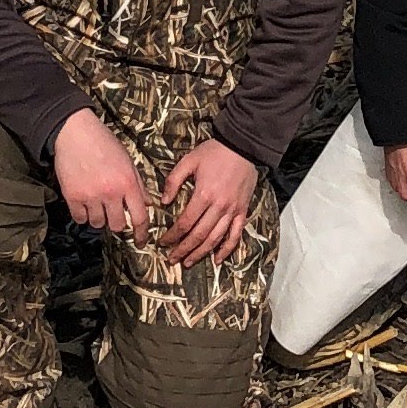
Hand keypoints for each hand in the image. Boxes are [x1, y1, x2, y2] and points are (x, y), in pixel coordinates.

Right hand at [53, 109, 155, 236]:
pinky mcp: (72, 196)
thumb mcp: (128, 161)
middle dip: (117, 223)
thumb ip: (138, 184)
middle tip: (113, 212)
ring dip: (99, 217)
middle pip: (117, 225)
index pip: (140, 217)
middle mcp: (110, 192)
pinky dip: (83, 214)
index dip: (141, 233)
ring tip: (97, 203)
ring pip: (97, 223)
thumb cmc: (104, 143)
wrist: (75, 132)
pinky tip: (84, 203)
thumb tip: (148, 204)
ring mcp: (90, 196)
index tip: (140, 242)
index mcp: (128, 183)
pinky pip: (80, 218)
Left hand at [165, 141, 260, 266]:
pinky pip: (235, 235)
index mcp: (203, 195)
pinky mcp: (243, 211)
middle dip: (183, 249)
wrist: (242, 146)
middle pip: (198, 235)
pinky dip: (227, 249)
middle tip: (172, 259)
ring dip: (201, 253)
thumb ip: (173, 181)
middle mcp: (218, 207)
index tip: (163, 242)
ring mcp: (232, 211)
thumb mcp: (189, 161)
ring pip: (215, 239)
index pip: (185, 223)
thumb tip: (164, 202)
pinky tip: (217, 259)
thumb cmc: (214, 152)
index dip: (173, 236)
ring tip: (188, 262)